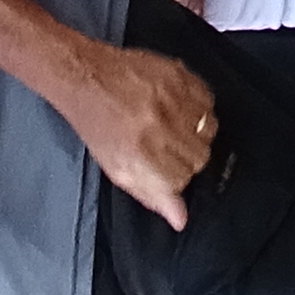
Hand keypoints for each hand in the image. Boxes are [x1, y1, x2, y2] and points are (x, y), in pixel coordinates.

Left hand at [65, 36, 219, 226]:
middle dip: (187, 157)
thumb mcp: (116, 168)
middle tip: (169, 146)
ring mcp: (168, 99)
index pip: (182, 180)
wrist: (86, 77)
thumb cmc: (97, 123)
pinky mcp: (176, 75)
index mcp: (139, 155)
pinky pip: (207, 99)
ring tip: (176, 126)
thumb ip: (150, 196)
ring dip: (196, 132)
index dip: (176, 178)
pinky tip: (182, 106)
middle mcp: (156, 127)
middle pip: (199, 156)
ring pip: (208, 129)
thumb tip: (180, 219)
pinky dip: (200, 106)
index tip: (167, 170)